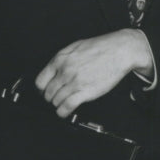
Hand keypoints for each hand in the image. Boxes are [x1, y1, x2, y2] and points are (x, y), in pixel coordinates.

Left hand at [36, 29, 152, 116]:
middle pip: (48, 93)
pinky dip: (63, 112)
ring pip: (56, 101)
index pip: (40, 81)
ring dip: (58, 105)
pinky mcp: (86, 92)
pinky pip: (67, 106)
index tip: (45, 91)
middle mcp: (65, 71)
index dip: (42, 89)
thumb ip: (62, 59)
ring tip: (63, 103)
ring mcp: (75, 82)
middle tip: (56, 98)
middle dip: (51, 98)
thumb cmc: (101, 47)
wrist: (120, 51)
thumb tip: (53, 69)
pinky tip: (65, 111)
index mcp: (60, 59)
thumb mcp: (75, 47)